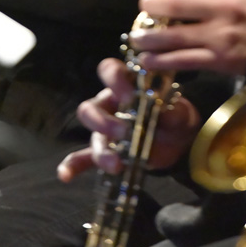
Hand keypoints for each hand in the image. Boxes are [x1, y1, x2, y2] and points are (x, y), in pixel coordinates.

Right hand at [57, 58, 199, 180]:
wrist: (180, 141)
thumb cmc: (174, 116)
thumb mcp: (179, 111)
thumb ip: (172, 110)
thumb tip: (166, 111)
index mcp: (125, 86)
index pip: (109, 71)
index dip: (114, 79)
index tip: (129, 93)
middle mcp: (109, 105)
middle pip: (90, 108)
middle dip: (103, 121)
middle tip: (123, 133)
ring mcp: (105, 130)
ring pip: (91, 135)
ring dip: (100, 149)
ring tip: (116, 164)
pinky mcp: (107, 152)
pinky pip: (83, 158)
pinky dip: (73, 165)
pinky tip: (65, 175)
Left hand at [127, 0, 245, 76]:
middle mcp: (222, 6)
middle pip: (173, 3)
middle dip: (150, 5)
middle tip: (144, 6)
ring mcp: (220, 35)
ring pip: (173, 36)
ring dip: (148, 36)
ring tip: (137, 36)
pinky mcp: (219, 59)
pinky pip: (183, 61)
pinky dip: (161, 61)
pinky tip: (148, 59)